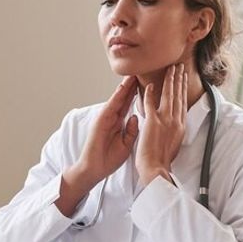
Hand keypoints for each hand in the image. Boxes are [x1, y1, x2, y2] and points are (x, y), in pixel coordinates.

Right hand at [56, 76, 138, 215]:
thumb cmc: (109, 158)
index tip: (148, 84)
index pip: (130, 105)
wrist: (94, 169)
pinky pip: (110, 107)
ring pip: (117, 100)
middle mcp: (112, 118)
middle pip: (124, 99)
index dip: (138, 94)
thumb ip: (131, 130)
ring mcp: (105, 118)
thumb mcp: (126, 143)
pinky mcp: (100, 121)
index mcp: (119, 123)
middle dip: (132, 86)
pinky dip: (116, 97)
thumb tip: (136, 116)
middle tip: (141, 72)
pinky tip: (122, 89)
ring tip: (132, 75)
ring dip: (124, 87)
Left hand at [136, 63, 186, 185]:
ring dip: (170, 80)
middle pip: (179, 95)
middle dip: (179, 79)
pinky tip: (151, 84)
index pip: (183, 102)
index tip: (183, 78)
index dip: (183, 88)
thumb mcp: (174, 142)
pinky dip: (151, 93)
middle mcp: (176, 121)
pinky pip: (151, 103)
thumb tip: (174, 124)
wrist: (156, 168)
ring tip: (170, 68)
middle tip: (179, 66)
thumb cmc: (162, 160)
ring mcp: (165, 120)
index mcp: (181, 126)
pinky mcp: (153, 122)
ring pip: (169, 95)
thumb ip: (174, 130)